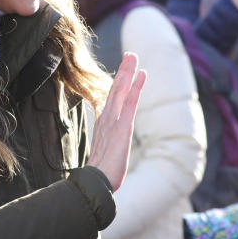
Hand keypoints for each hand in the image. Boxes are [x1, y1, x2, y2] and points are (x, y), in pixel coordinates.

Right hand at [88, 53, 145, 189]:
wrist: (95, 183)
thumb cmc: (98, 174)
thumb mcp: (101, 156)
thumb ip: (103, 148)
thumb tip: (102, 151)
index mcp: (103, 125)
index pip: (111, 100)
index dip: (117, 84)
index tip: (123, 72)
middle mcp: (107, 119)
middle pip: (115, 89)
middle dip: (123, 71)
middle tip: (130, 55)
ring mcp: (113, 121)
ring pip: (121, 90)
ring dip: (128, 72)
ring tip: (133, 56)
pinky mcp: (123, 127)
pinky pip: (131, 101)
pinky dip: (136, 86)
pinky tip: (142, 74)